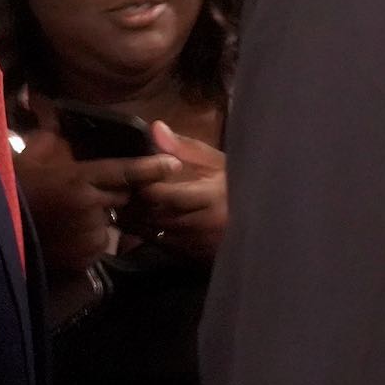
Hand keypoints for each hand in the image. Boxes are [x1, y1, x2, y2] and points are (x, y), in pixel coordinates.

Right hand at [16, 131, 179, 277]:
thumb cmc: (13, 183)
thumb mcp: (34, 151)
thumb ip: (57, 136)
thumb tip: (64, 116)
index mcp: (78, 178)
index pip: (125, 172)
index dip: (151, 168)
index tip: (173, 165)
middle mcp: (88, 206)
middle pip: (122, 198)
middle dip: (117, 194)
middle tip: (95, 190)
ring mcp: (86, 234)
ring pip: (110, 223)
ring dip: (101, 218)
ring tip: (74, 214)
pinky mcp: (82, 257)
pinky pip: (97, 244)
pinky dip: (89, 238)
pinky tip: (68, 232)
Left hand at [134, 125, 227, 263]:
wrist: (261, 223)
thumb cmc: (236, 186)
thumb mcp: (215, 162)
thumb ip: (184, 147)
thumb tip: (155, 128)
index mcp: (210, 198)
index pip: (163, 195)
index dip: (144, 184)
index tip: (135, 172)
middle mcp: (202, 225)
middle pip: (154, 216)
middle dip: (135, 203)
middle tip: (123, 188)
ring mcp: (196, 245)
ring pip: (153, 233)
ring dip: (136, 218)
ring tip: (126, 202)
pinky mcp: (192, 257)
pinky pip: (159, 245)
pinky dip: (146, 232)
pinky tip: (140, 218)